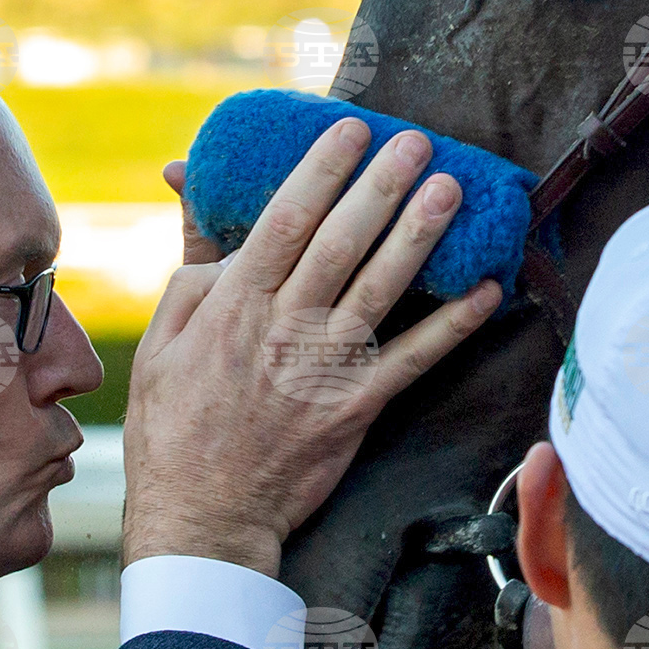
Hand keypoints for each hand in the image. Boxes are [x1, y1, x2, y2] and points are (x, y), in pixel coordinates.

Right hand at [123, 121, 501, 577]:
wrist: (203, 517)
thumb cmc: (174, 430)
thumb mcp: (162, 346)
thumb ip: (192, 278)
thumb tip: (213, 221)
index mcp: (232, 307)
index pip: (282, 222)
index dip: (319, 172)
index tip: (347, 131)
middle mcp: (282, 329)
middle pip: (340, 243)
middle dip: (380, 186)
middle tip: (416, 142)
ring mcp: (323, 369)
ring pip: (381, 288)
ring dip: (419, 236)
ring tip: (452, 190)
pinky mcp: (356, 408)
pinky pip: (414, 359)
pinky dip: (452, 324)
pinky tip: (486, 289)